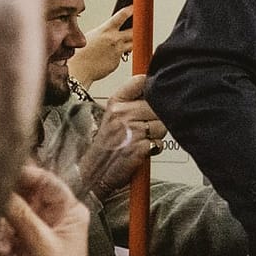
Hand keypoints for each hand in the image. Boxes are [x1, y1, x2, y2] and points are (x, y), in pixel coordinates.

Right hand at [0, 163, 91, 255]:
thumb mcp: (40, 243)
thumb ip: (20, 215)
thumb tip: (0, 189)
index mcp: (70, 210)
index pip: (47, 181)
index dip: (25, 175)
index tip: (1, 174)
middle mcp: (56, 214)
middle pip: (26, 194)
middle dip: (9, 205)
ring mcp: (40, 227)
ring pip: (13, 211)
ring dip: (3, 226)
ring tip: (5, 246)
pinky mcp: (24, 241)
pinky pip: (7, 228)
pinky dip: (1, 238)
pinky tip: (3, 252)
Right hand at [70, 8, 132, 87]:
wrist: (79, 69)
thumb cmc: (81, 53)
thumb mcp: (92, 35)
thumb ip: (105, 32)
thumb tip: (113, 31)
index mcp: (105, 30)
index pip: (122, 16)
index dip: (131, 10)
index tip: (135, 7)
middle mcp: (114, 40)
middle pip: (134, 30)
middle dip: (137, 28)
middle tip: (140, 25)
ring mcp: (118, 51)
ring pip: (132, 44)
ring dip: (132, 41)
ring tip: (128, 40)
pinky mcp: (118, 62)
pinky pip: (122, 56)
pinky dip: (120, 54)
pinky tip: (110, 55)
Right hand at [78, 75, 165, 197]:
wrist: (94, 173)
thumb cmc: (107, 145)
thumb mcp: (112, 115)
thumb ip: (131, 99)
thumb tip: (155, 84)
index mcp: (116, 103)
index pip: (142, 82)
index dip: (152, 89)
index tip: (151, 97)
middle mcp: (122, 114)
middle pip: (158, 106)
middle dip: (157, 118)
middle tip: (144, 128)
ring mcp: (131, 131)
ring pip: (162, 125)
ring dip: (157, 135)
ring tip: (142, 140)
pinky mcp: (138, 148)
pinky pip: (159, 143)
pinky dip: (154, 149)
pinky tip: (142, 151)